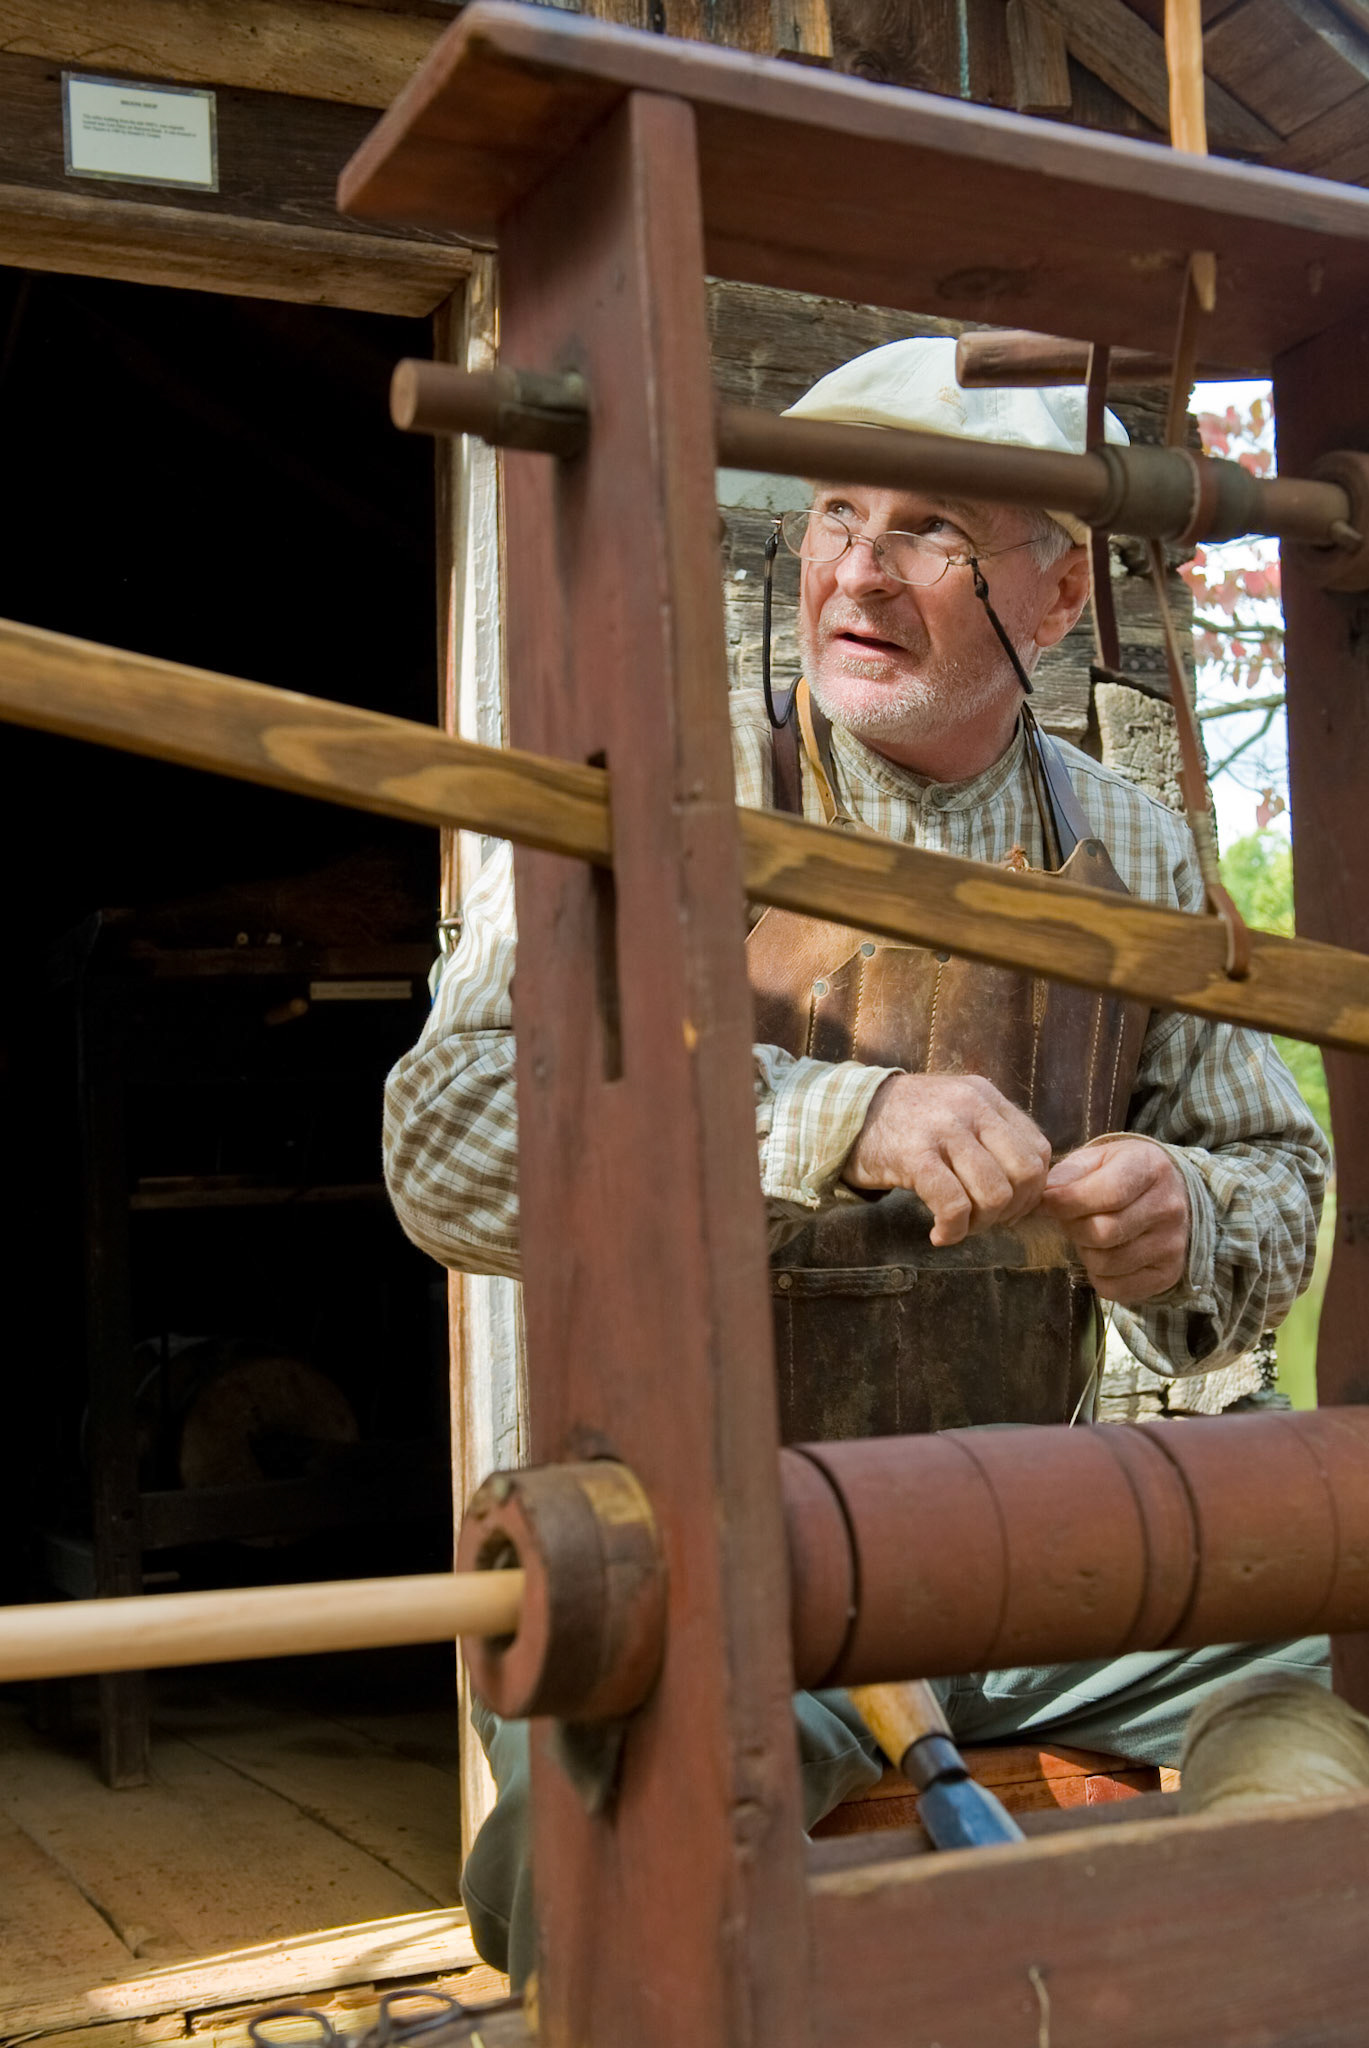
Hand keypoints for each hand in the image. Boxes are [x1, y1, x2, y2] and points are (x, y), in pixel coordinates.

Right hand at [842, 1073, 1051, 1245]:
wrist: (843, 1113)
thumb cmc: (904, 1123)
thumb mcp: (954, 1110)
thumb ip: (991, 1134)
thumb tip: (1028, 1186)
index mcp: (986, 1096)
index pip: (1038, 1150)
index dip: (1031, 1191)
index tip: (1007, 1208)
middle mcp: (971, 1107)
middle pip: (1025, 1174)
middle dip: (1011, 1211)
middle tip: (984, 1221)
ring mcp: (943, 1128)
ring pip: (994, 1193)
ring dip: (981, 1224)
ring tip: (959, 1226)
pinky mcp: (915, 1154)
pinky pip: (953, 1204)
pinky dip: (953, 1230)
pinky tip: (939, 1234)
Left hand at [1038, 1138, 1188, 1303]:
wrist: (1171, 1195)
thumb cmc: (1123, 1175)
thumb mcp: (1099, 1158)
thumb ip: (1070, 1173)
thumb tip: (1045, 1196)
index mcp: (1151, 1169)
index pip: (1108, 1193)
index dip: (1067, 1202)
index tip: (1045, 1203)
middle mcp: (1168, 1208)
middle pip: (1104, 1232)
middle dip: (1073, 1228)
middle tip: (1068, 1220)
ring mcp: (1172, 1244)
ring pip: (1106, 1263)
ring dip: (1085, 1252)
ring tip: (1088, 1236)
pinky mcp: (1167, 1274)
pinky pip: (1116, 1289)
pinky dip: (1098, 1276)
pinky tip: (1102, 1255)